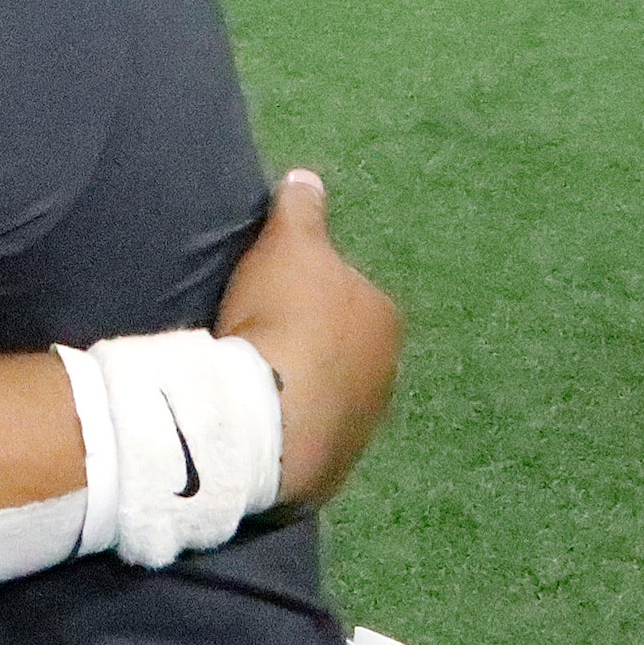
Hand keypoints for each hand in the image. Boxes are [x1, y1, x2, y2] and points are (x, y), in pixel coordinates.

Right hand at [215, 169, 402, 508]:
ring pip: (331, 393)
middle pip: (345, 346)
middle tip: (260, 335)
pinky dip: (290, 424)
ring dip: (301, 387)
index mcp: (385, 315)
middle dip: (313, 342)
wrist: (270, 413)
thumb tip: (308, 177)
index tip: (273, 293)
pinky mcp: (336, 466)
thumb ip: (301, 210)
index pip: (350, 292)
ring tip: (253, 380)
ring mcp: (366, 424)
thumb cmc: (285, 316)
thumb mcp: (287, 244)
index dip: (310, 289)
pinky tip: (257, 417)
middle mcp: (390, 372)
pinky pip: (310, 434)